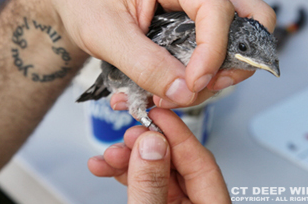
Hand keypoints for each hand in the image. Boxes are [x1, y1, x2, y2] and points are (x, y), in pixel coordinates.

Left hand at [49, 0, 274, 106]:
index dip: (213, 53)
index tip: (193, 85)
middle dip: (236, 59)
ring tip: (177, 92)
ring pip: (238, 35)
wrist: (72, 0)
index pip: (217, 10)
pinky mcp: (192, 19)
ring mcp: (197, 0)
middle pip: (250, 16)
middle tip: (203, 85)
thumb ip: (146, 65)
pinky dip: (204, 70)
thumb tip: (184, 91)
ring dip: (217, 71)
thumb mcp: (107, 36)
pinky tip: (175, 84)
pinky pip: (217, 46)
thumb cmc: (83, 1)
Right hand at [88, 108, 230, 202]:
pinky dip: (125, 174)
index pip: (201, 161)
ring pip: (156, 170)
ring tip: (109, 155)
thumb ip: (150, 185)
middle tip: (129, 135)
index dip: (177, 133)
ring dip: (130, 159)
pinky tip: (106, 167)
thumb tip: (150, 145)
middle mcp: (196, 203)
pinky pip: (144, 182)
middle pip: (176, 162)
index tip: (157, 113)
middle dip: (147, 146)